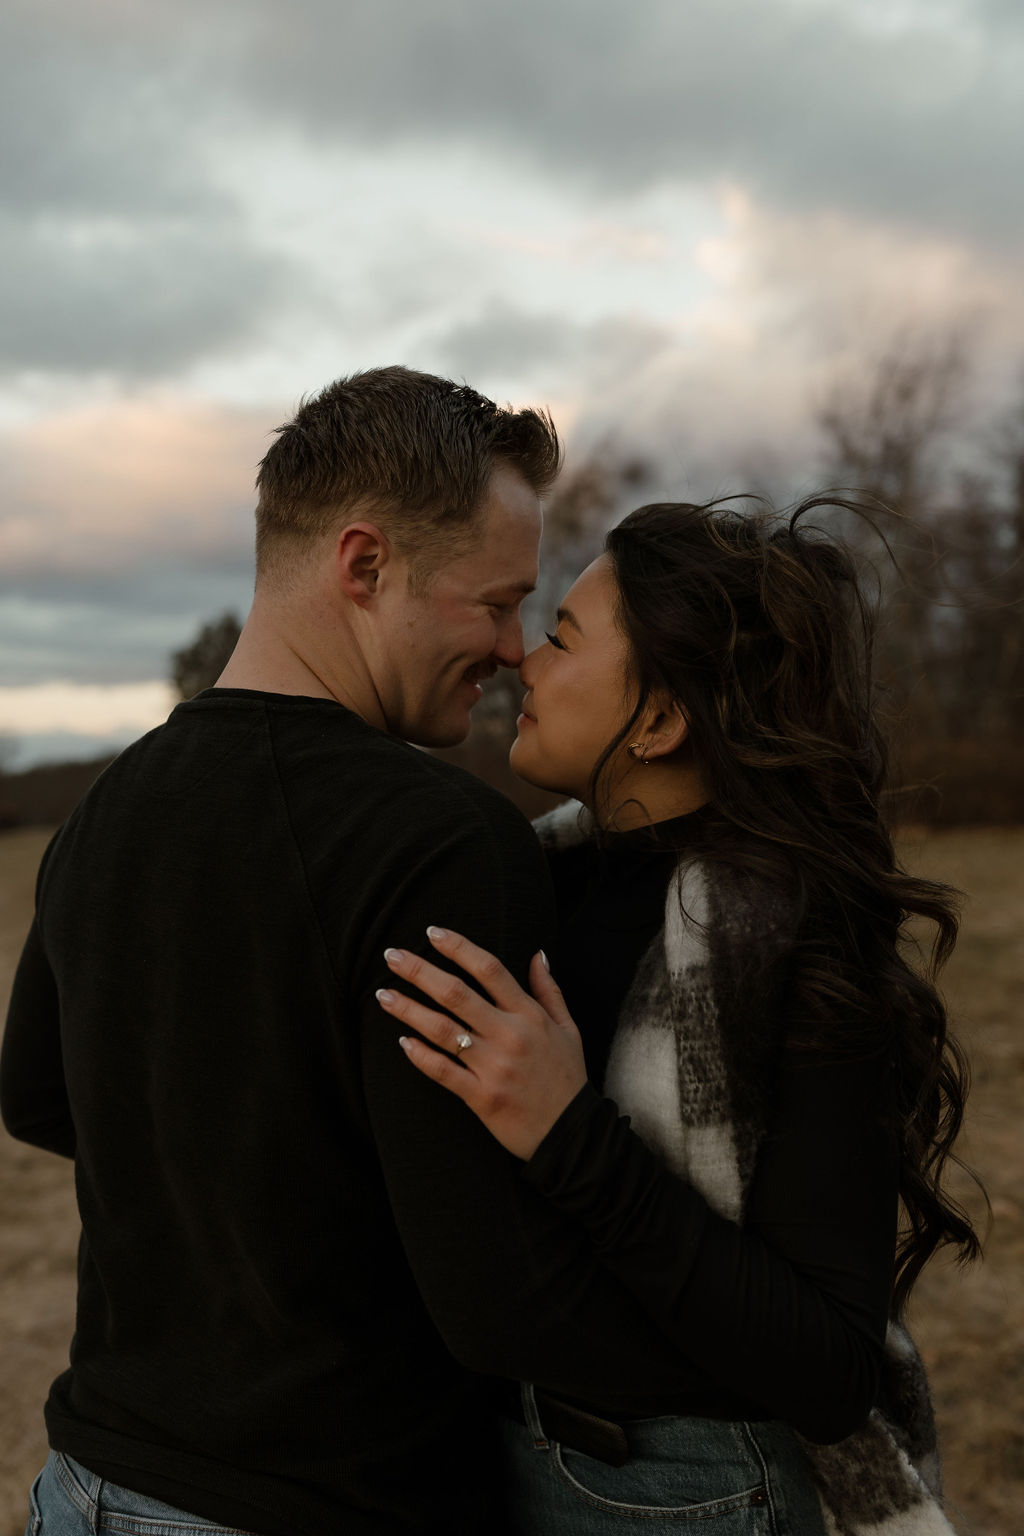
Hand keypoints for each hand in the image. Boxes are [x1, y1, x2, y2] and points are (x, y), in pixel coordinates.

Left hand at [376, 927, 586, 1159]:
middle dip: (419, 970)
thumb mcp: (568, 1029)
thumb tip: (538, 954)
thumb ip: (548, 990)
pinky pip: (443, 1071)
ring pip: (442, 1029)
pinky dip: (420, 1055)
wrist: (572, 1134)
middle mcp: (509, 1036)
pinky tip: (402, 1040)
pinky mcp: (481, 1097)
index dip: (458, 947)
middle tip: (392, 955)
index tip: (432, 933)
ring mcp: (493, 1067)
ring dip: (408, 1009)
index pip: (489, 969)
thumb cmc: (567, 1078)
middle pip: (456, 993)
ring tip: (383, 994)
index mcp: (529, 1015)